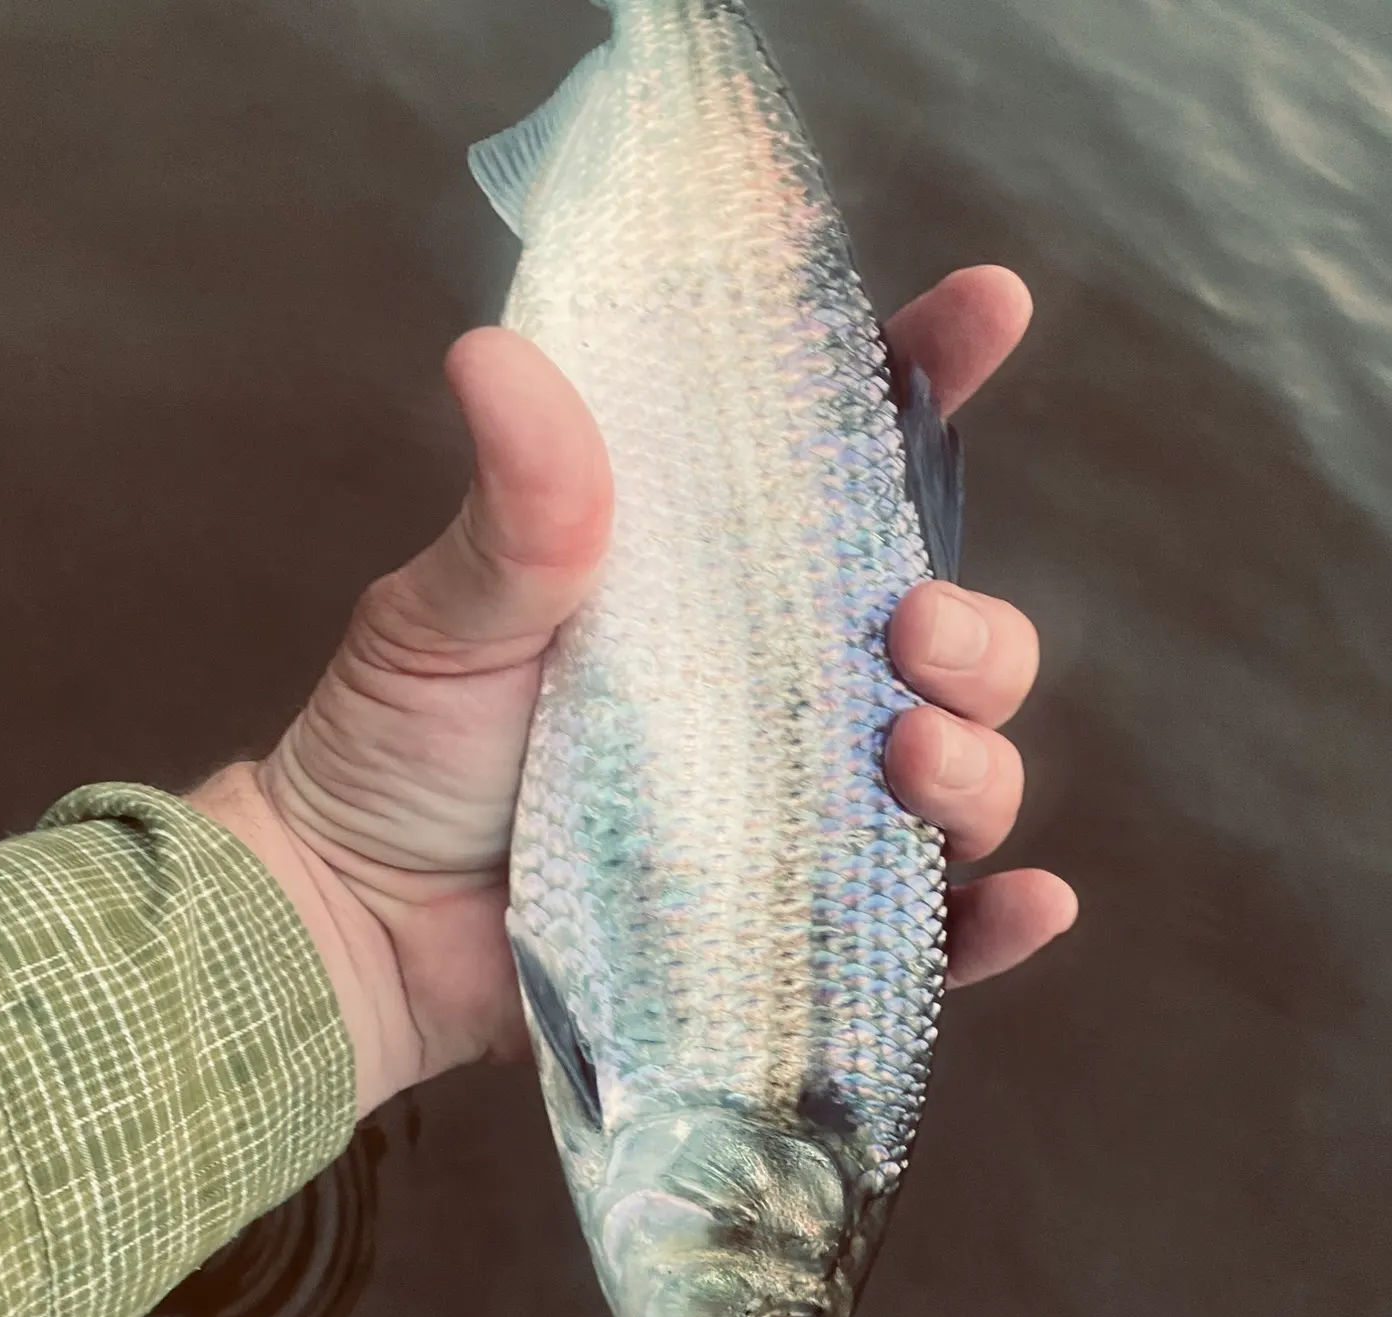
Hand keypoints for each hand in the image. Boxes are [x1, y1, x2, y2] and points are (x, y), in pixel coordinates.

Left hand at [191, 266, 1076, 1117]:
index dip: (930, 378)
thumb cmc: (400, 748)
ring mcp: (797, 814)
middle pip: (948, 643)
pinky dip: (989, 923)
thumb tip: (495, 353)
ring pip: (960, 774)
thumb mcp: (445, 614)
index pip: (846, 466)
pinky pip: (924, 933)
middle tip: (908, 632)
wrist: (359, 923)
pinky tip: (1033, 902)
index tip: (989, 308)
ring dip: (981, 760)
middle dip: (974, 631)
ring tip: (908, 758)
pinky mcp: (792, 931)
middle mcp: (781, 693)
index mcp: (715, 585)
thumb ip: (511, 510)